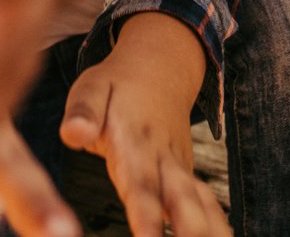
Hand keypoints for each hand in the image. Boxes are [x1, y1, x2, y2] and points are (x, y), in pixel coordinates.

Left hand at [62, 15, 230, 236]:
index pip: (141, 185)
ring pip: (200, 204)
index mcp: (136, 141)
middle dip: (188, 231)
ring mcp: (179, 167)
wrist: (159, 67)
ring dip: (208, 230)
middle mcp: (164, 158)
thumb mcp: (90, 87)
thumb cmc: (116, 83)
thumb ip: (82, 112)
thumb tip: (72, 135)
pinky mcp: (187, 174)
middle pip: (180, 200)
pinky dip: (217, 225)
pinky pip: (207, 203)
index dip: (147, 216)